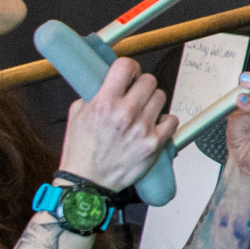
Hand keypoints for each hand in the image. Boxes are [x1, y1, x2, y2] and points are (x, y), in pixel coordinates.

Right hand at [59, 57, 175, 190]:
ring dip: (153, 101)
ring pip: (161, 97)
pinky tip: (154, 124)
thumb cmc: (81, 151)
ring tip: (143, 111)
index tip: (129, 73)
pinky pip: (172, 120)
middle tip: (136, 94)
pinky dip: (165, 121)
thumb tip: (109, 81)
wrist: (88, 182)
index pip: (126, 66)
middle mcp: (125, 113)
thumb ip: (95, 94)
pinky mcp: (154, 144)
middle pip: (149, 80)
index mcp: (104, 102)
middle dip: (142, 85)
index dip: (129, 67)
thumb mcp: (78, 113)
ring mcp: (142, 128)